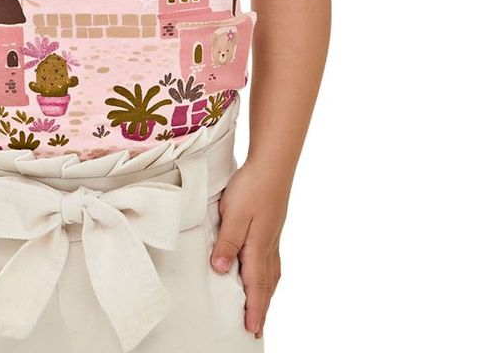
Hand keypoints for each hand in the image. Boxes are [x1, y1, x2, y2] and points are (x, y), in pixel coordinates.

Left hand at [209, 161, 289, 339]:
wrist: (272, 165)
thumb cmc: (253, 188)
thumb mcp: (234, 215)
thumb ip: (228, 243)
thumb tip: (221, 270)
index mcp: (258, 247)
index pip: (255, 286)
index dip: (254, 309)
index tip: (251, 329)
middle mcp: (268, 246)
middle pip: (266, 285)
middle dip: (262, 308)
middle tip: (257, 328)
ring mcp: (272, 236)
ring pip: (271, 273)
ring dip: (266, 293)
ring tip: (262, 306)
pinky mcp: (272, 226)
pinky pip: (271, 260)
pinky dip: (269, 275)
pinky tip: (265, 271)